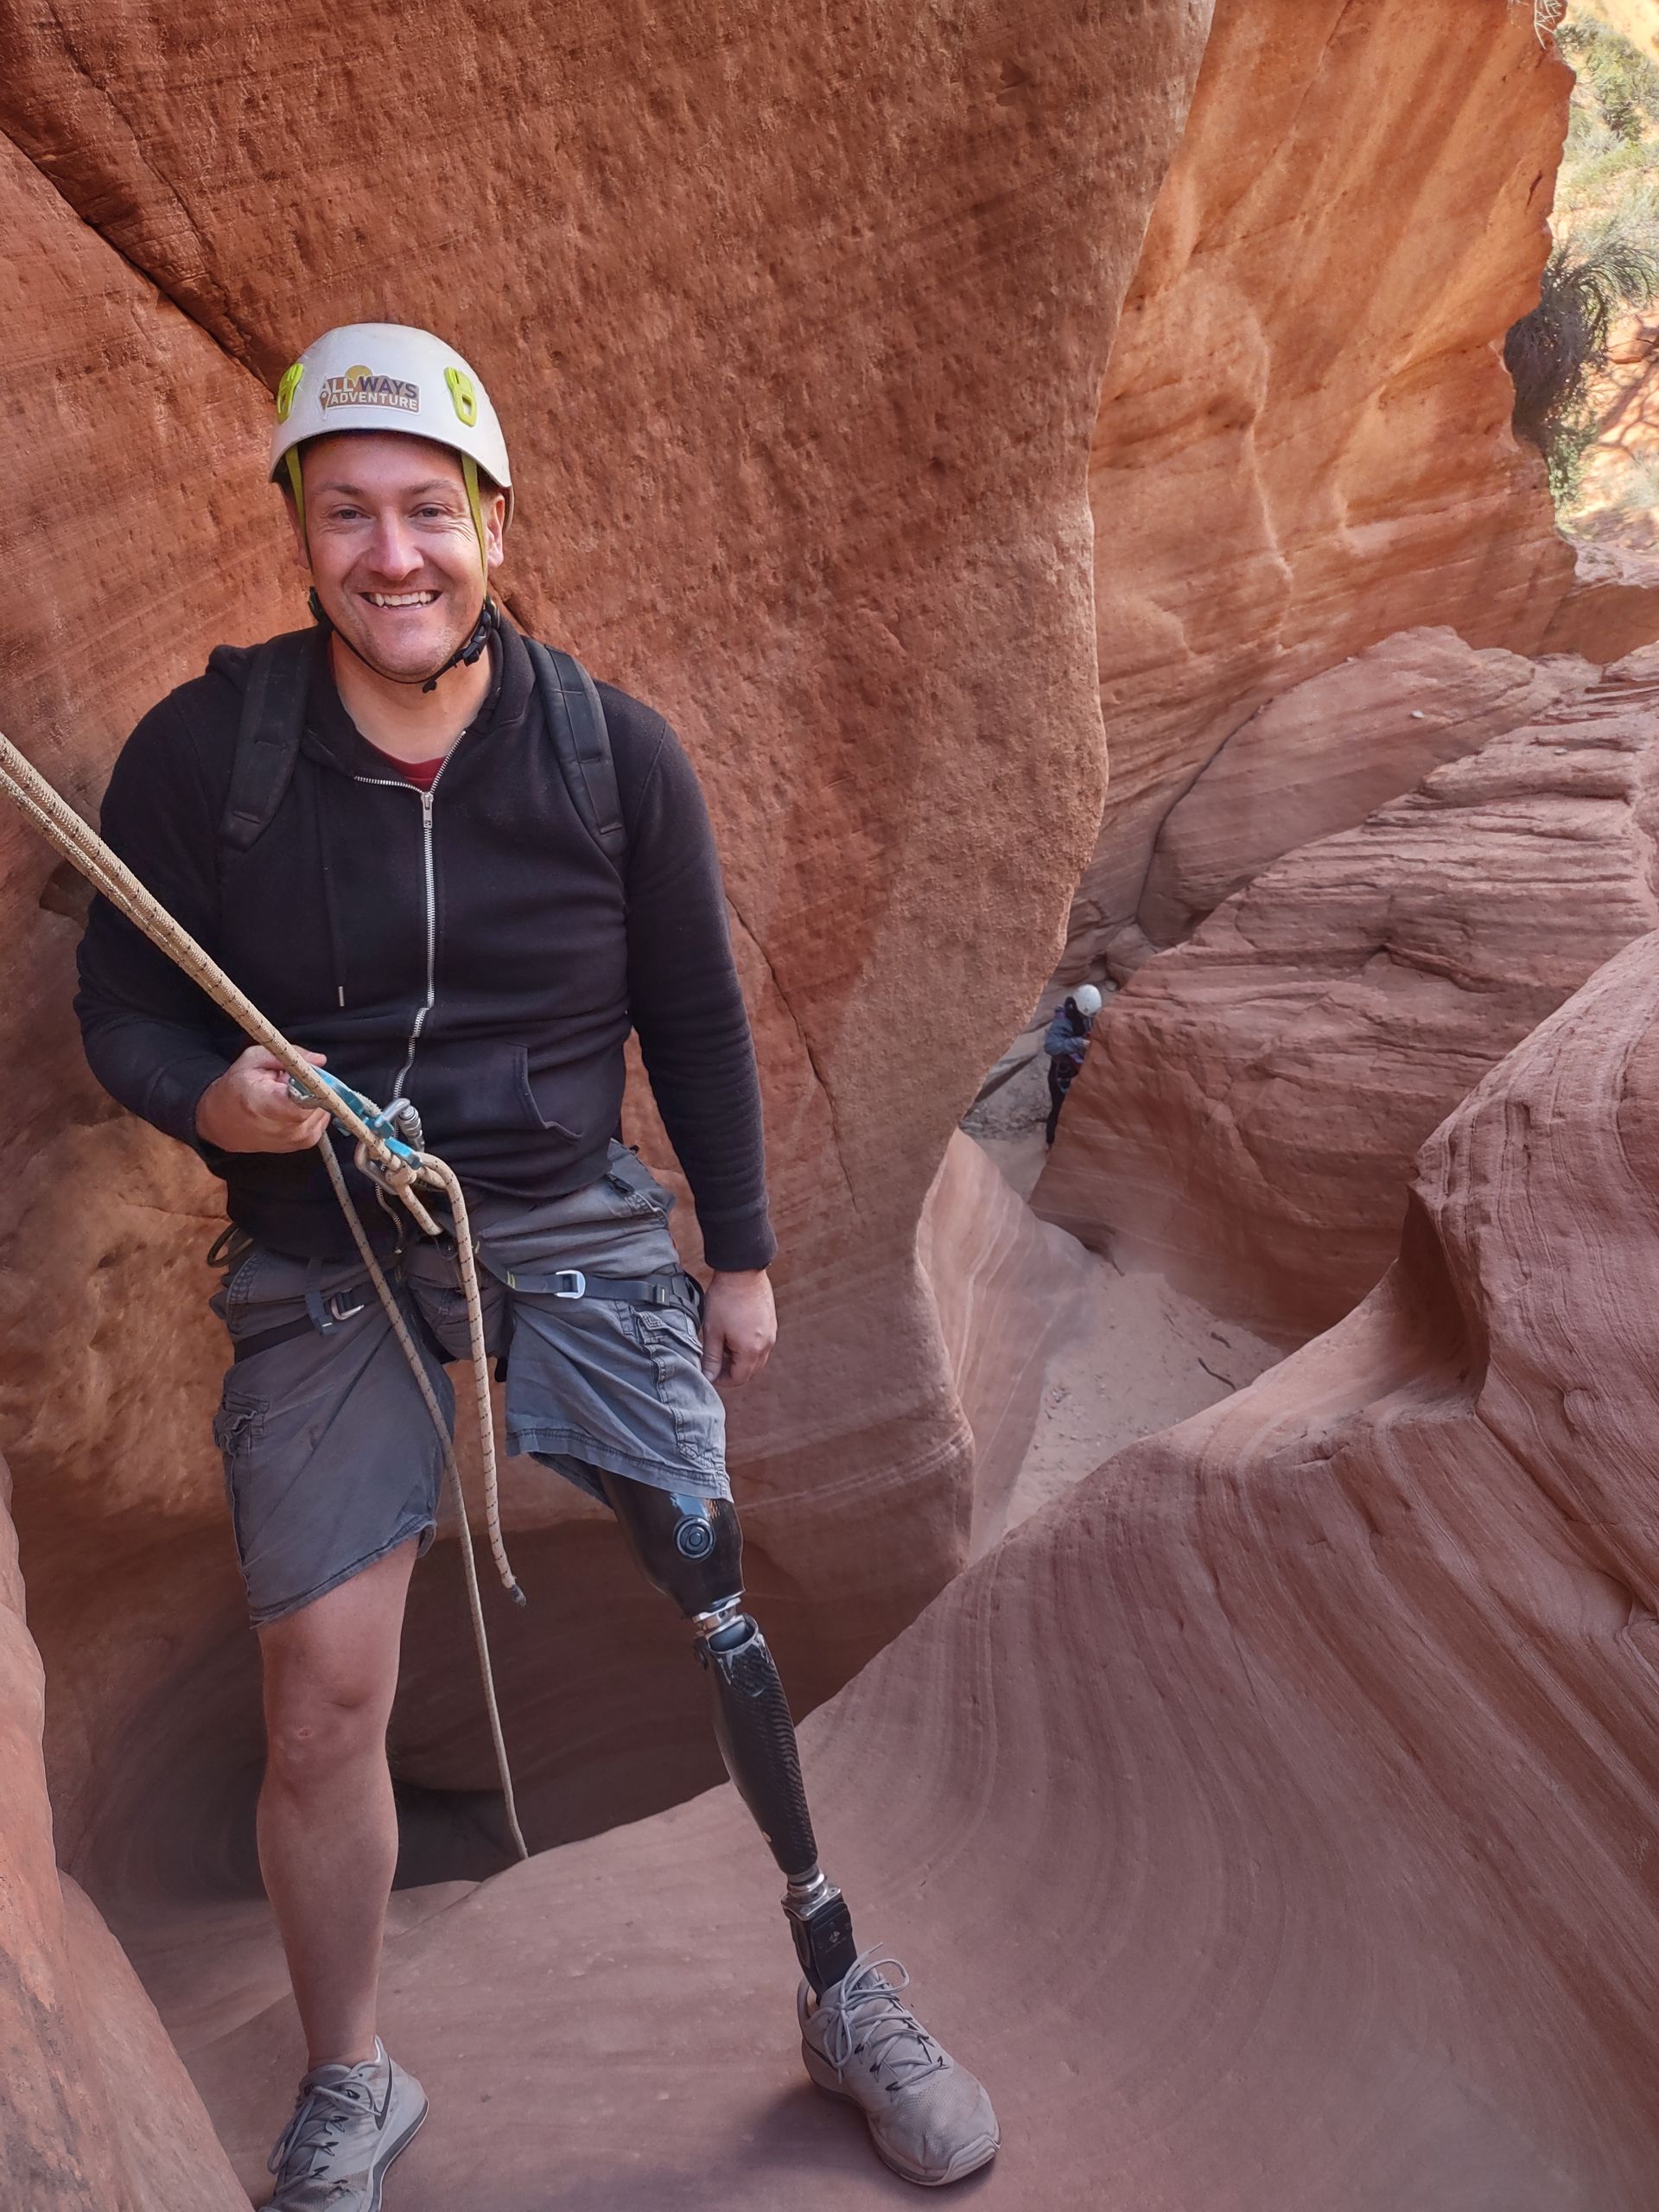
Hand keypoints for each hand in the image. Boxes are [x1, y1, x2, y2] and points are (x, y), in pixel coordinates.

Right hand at [196, 1046, 329, 1153]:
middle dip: (311, 1084)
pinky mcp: (306, 1142)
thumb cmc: (236, 1089)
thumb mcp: (253, 1059)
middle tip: (289, 1080)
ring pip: (324, 1107)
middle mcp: (284, 1128)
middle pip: (319, 1099)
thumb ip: (289, 1055)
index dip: (312, 1082)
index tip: (305, 1072)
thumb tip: (319, 1060)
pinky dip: (312, 1107)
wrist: (222, 1122)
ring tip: (287, 1094)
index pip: (306, 1098)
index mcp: (266, 1105)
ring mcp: (297, 1138)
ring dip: (311, 1096)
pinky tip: (292, 1105)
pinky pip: (322, 1117)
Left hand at [699, 1268, 775, 1386]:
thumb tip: (708, 1377)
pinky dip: (749, 1347)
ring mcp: (771, 1334)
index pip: (739, 1378)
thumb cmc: (725, 1299)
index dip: (723, 1380)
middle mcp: (766, 1345)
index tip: (710, 1372)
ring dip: (741, 1359)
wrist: (742, 1271)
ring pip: (757, 1359)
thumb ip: (711, 1357)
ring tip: (723, 1345)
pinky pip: (762, 1345)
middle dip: (732, 1371)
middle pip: (750, 1371)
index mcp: (751, 1350)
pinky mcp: (771, 1324)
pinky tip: (735, 1334)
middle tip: (715, 1360)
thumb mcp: (713, 1331)